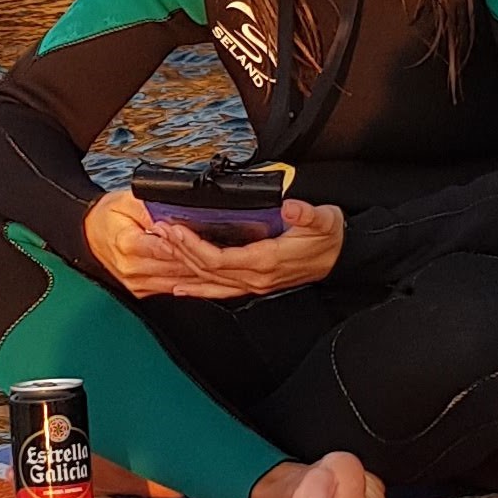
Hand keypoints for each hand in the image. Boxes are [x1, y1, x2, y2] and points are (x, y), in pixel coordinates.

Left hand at [84, 188, 344, 302]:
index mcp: (266, 261)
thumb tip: (290, 207)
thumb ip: (307, 214)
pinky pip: (219, 290)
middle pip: (206, 270)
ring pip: (208, 282)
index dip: (192, 246)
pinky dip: (197, 289)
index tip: (174, 230)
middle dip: (178, 251)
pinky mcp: (253, 284)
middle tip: (157, 233)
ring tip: (160, 251)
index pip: (218, 258)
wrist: (341, 258)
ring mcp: (253, 284)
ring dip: (181, 268)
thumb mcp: (324, 219)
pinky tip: (179, 288)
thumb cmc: (329, 237)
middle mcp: (255, 277)